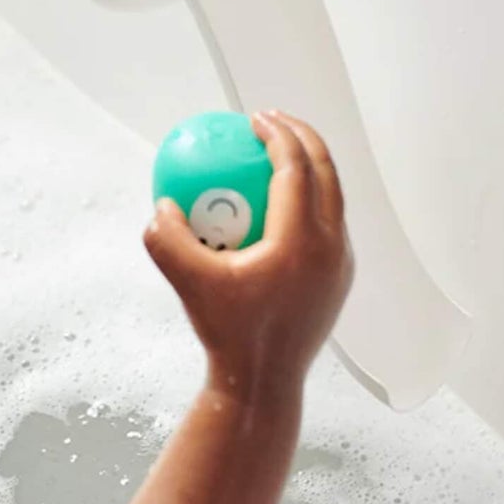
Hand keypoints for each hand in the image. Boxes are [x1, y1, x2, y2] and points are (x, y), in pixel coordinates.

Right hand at [144, 111, 352, 397]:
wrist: (264, 384)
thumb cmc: (227, 332)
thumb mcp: (188, 281)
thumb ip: (167, 238)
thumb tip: (162, 203)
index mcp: (303, 240)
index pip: (296, 169)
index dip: (277, 135)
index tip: (253, 118)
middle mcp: (332, 247)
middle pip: (326, 172)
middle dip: (301, 136)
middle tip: (270, 121)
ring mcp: (341, 263)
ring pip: (332, 196)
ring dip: (308, 166)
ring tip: (275, 153)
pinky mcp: (339, 278)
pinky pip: (327, 223)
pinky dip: (306, 198)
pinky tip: (273, 202)